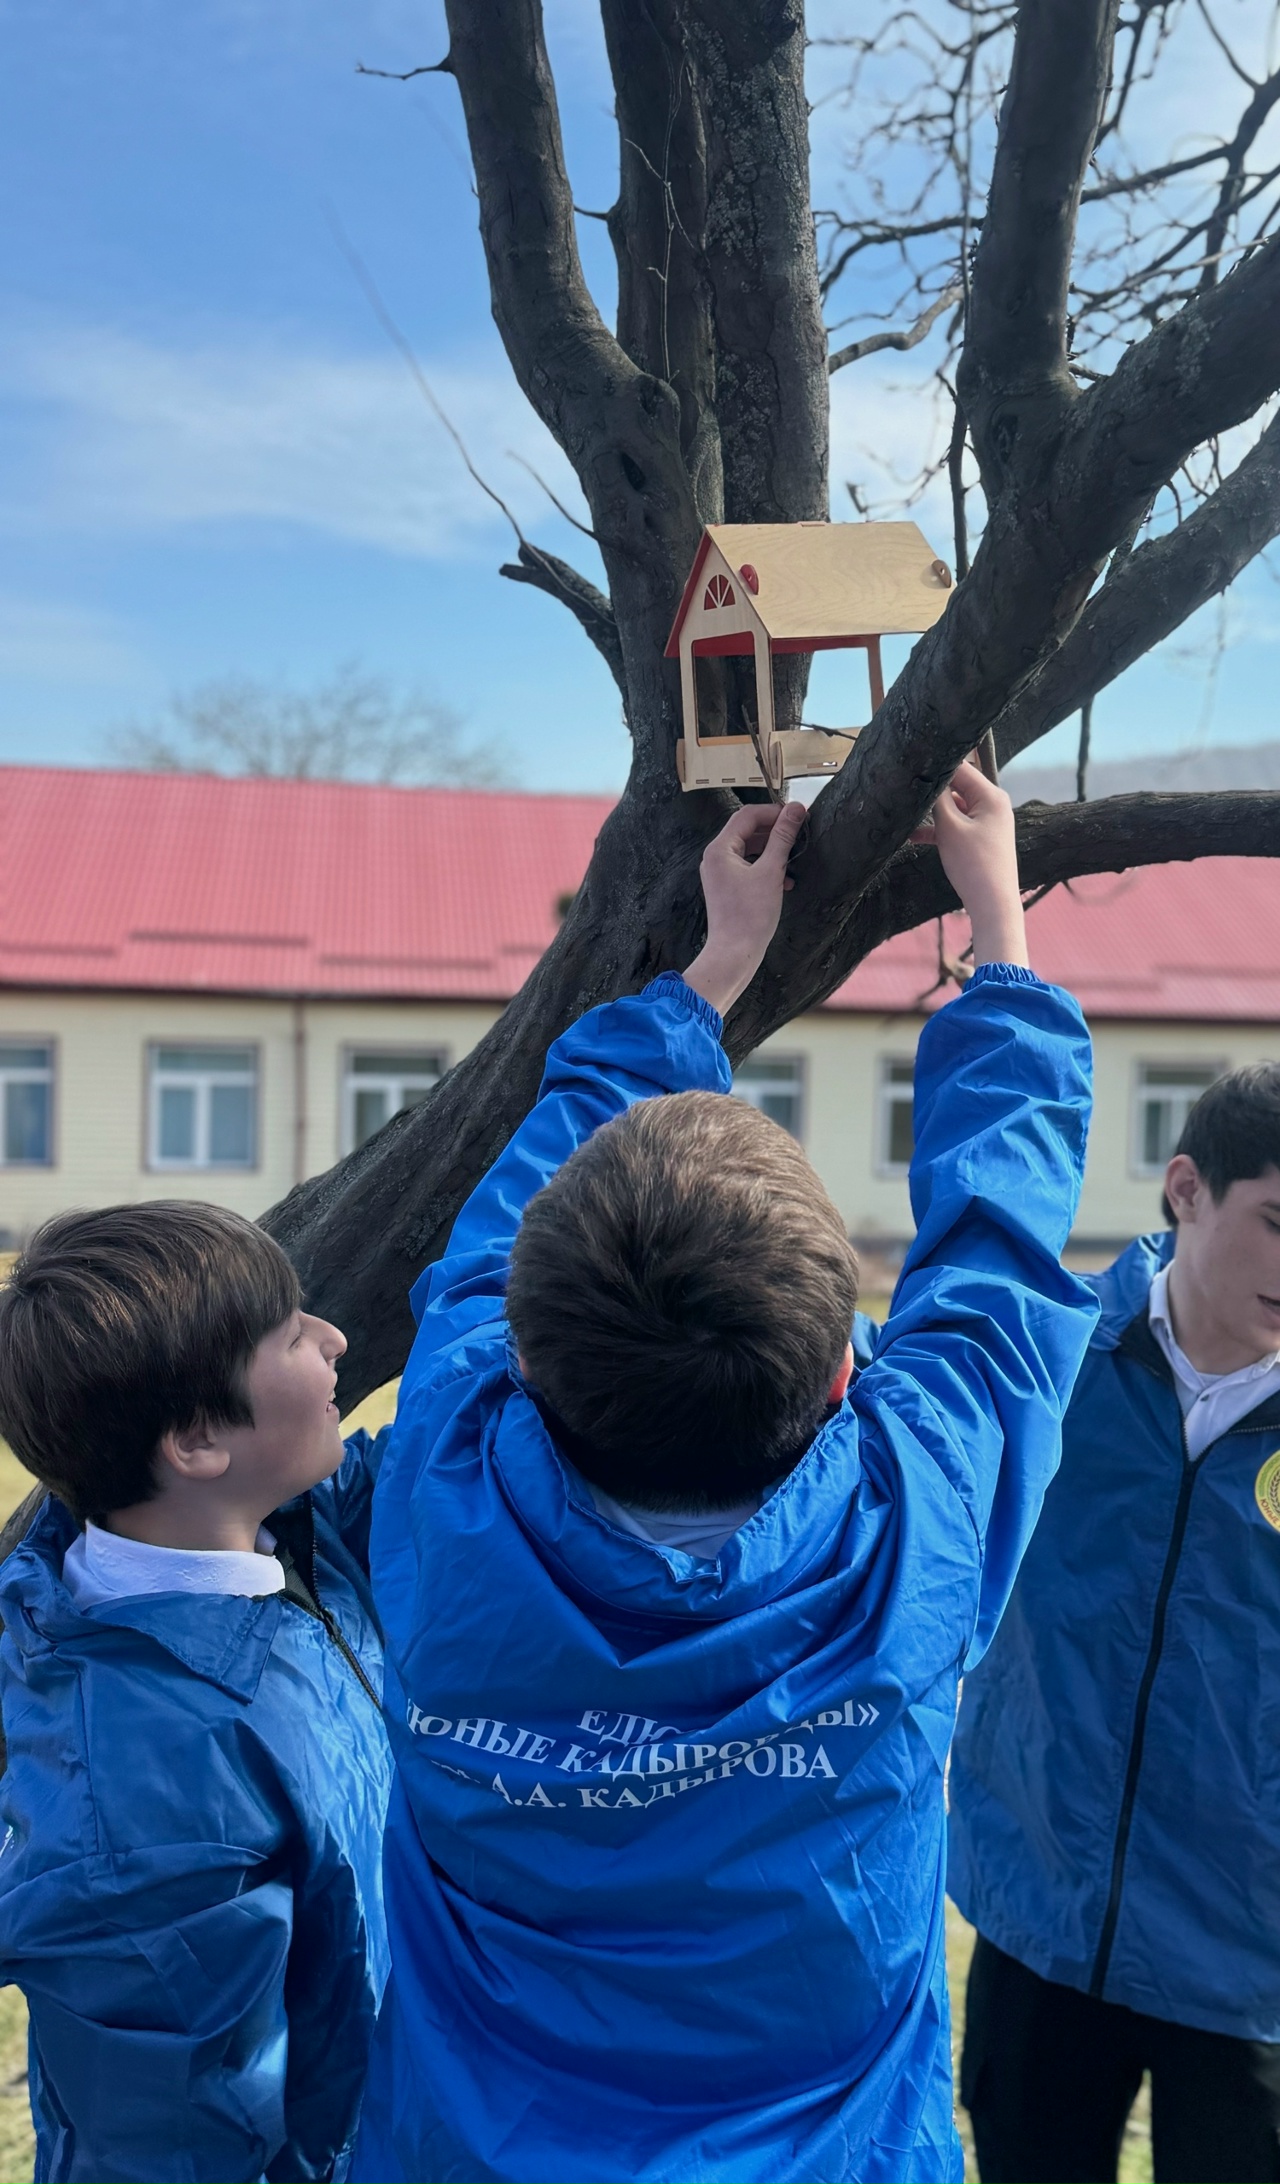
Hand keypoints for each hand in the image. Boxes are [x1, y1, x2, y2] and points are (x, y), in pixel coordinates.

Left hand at [682, 801, 806, 1016]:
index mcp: (720, 849)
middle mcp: (715, 857)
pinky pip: (747, 867)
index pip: (747, 815)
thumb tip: (796, 809)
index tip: (798, 816)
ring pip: (749, 849)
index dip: (774, 812)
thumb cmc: (751, 915)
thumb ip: (783, 837)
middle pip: (747, 830)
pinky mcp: (727, 887)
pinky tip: (786, 880)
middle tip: (799, 833)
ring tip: (794, 856)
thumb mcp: (771, 871)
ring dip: (772, 850)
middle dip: (774, 831)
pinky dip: (766, 867)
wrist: (734, 953)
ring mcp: (719, 873)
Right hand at [912, 760, 1028, 967]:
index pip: (961, 769)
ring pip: (954, 808)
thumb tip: (926, 778)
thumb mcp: (950, 828)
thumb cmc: (974, 864)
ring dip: (932, 814)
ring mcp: (987, 822)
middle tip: (903, 789)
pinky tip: (913, 837)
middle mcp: (992, 804)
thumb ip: (938, 800)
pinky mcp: (980, 838)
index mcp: (991, 796)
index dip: (936, 767)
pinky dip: (939, 830)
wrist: (992, 904)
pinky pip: (957, 826)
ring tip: (904, 816)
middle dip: (932, 792)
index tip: (910, 767)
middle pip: (957, 787)